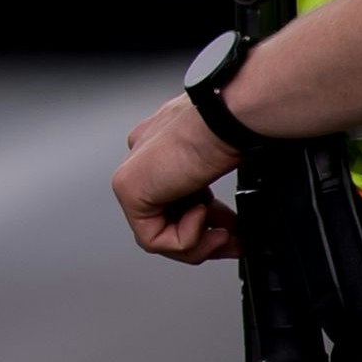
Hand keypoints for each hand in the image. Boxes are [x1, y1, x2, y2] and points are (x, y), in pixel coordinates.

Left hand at [113, 94, 244, 264]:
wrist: (225, 117)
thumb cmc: (231, 126)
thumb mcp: (222, 161)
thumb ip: (212, 187)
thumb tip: (228, 217)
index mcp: (162, 149)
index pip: (177, 199)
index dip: (206, 220)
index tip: (233, 230)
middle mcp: (144, 161)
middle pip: (167, 220)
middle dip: (203, 239)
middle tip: (233, 244)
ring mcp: (133, 175)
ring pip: (158, 235)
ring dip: (197, 243)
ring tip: (222, 234)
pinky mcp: (128, 190)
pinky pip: (153, 239)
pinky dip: (185, 237)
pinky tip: (200, 212)